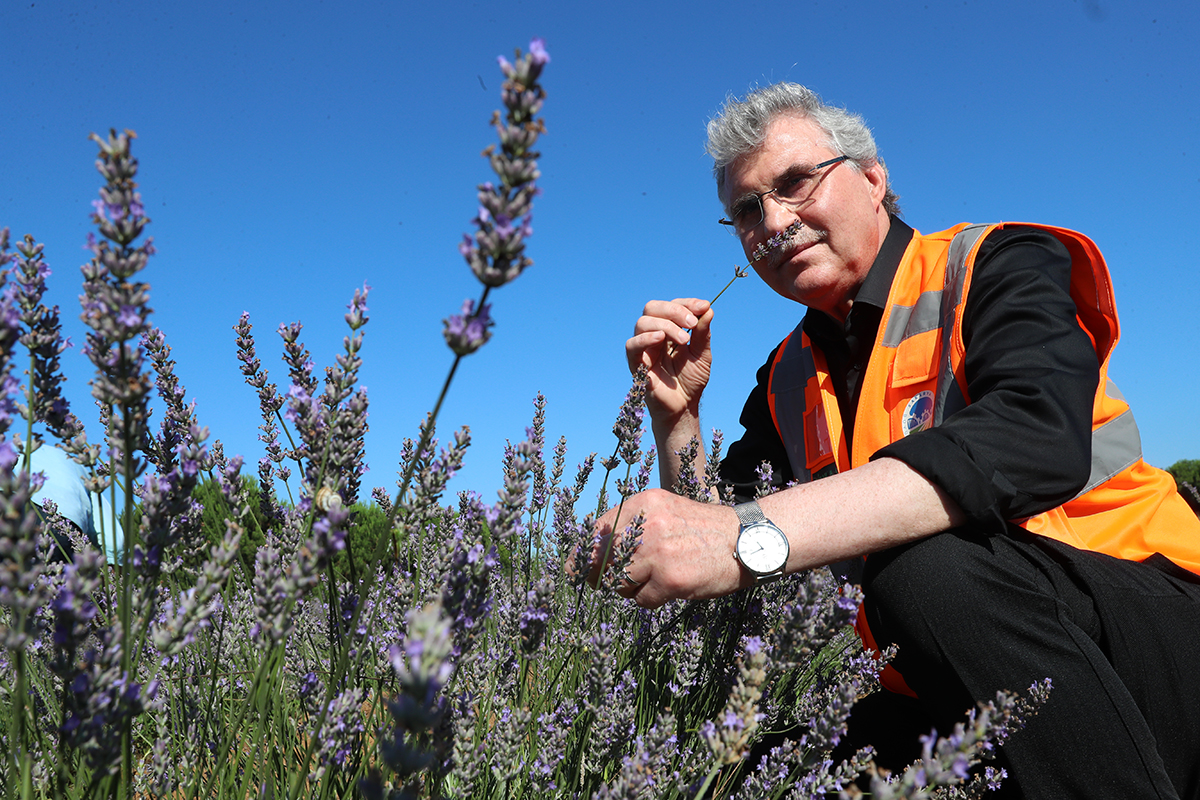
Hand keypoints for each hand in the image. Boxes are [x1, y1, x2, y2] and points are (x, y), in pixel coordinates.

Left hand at [586, 488, 748, 608]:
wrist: (747, 541)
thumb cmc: (703, 530)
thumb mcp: (665, 510)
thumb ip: (632, 524)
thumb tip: (589, 549)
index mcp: (643, 504)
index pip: (596, 530)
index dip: (581, 553)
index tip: (573, 567)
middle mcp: (647, 525)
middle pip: (600, 559)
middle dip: (598, 575)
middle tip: (600, 583)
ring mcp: (658, 554)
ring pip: (617, 582)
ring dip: (628, 588)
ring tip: (652, 580)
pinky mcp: (670, 580)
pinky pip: (641, 600)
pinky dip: (650, 600)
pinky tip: (669, 588)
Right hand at [625, 298, 712, 426]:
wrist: (684, 407)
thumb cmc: (691, 381)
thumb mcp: (702, 354)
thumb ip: (703, 333)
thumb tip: (708, 309)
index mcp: (669, 330)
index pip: (672, 306)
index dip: (687, 303)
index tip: (703, 307)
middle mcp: (653, 336)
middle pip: (653, 308)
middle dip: (674, 311)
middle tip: (692, 323)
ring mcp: (644, 349)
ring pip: (642, 322)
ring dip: (665, 325)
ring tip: (684, 340)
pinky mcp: (636, 364)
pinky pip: (632, 345)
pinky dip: (645, 338)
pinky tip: (660, 339)